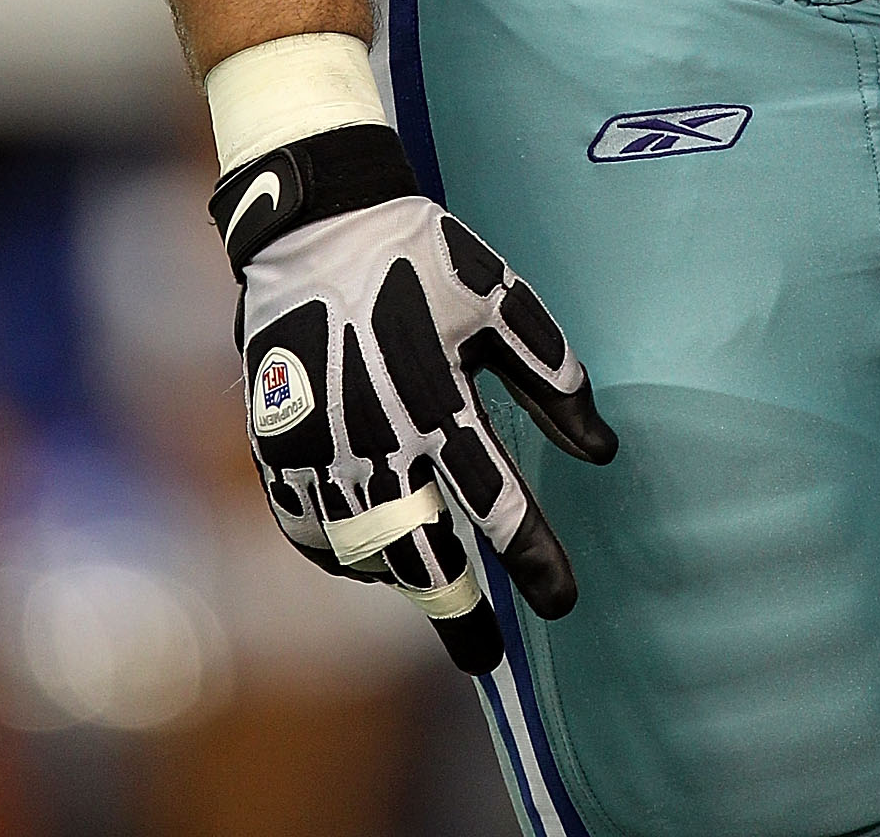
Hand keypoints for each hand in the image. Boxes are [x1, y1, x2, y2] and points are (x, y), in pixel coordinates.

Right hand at [210, 124, 614, 673]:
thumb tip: (603, 447)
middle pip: (421, 557)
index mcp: (437, 399)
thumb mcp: (500, 298)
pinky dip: (340, 554)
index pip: (496, 503)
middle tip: (485, 655)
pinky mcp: (276, 446)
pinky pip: (308, 529)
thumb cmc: (420, 255)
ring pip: (362, 552)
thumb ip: (552, 373)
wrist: (316, 224)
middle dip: (458, 614)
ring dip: (402, 582)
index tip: (564, 599)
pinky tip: (368, 559)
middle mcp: (375, 438)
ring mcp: (318, 448)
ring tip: (436, 594)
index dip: (535, 558)